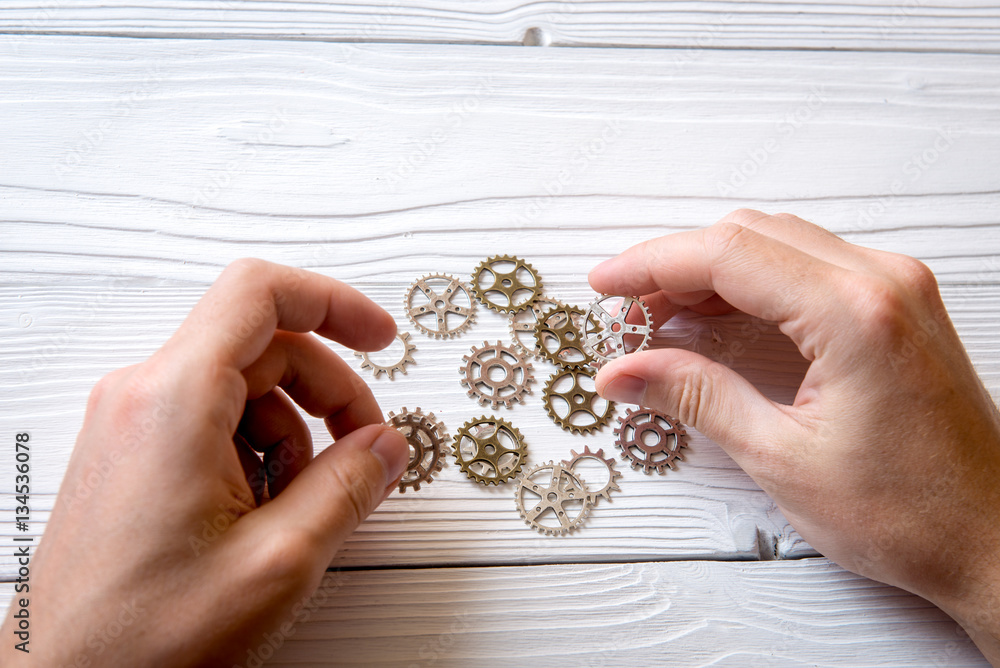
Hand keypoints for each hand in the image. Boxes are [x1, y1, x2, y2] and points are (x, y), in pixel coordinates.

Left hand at [0, 259, 409, 666]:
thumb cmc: (141, 640)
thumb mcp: (277, 562)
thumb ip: (347, 488)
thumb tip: (385, 445)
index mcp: (173, 400)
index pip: (260, 293)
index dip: (335, 303)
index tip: (381, 337)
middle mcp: (143, 397)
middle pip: (264, 346)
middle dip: (330, 390)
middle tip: (366, 448)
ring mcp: (132, 425)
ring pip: (244, 387)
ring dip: (296, 432)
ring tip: (305, 505)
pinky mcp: (133, 456)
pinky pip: (216, 422)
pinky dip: (260, 453)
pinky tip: (267, 515)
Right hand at [590, 209, 999, 663]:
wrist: (993, 540)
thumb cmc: (911, 513)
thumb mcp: (782, 458)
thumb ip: (696, 397)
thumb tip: (624, 371)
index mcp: (856, 314)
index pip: (728, 254)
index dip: (652, 264)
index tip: (605, 284)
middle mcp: (883, 282)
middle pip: (750, 237)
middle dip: (675, 265)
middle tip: (626, 311)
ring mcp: (897, 289)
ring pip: (778, 245)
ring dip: (711, 271)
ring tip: (659, 318)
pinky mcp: (897, 307)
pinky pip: (808, 267)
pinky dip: (752, 284)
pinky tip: (717, 318)